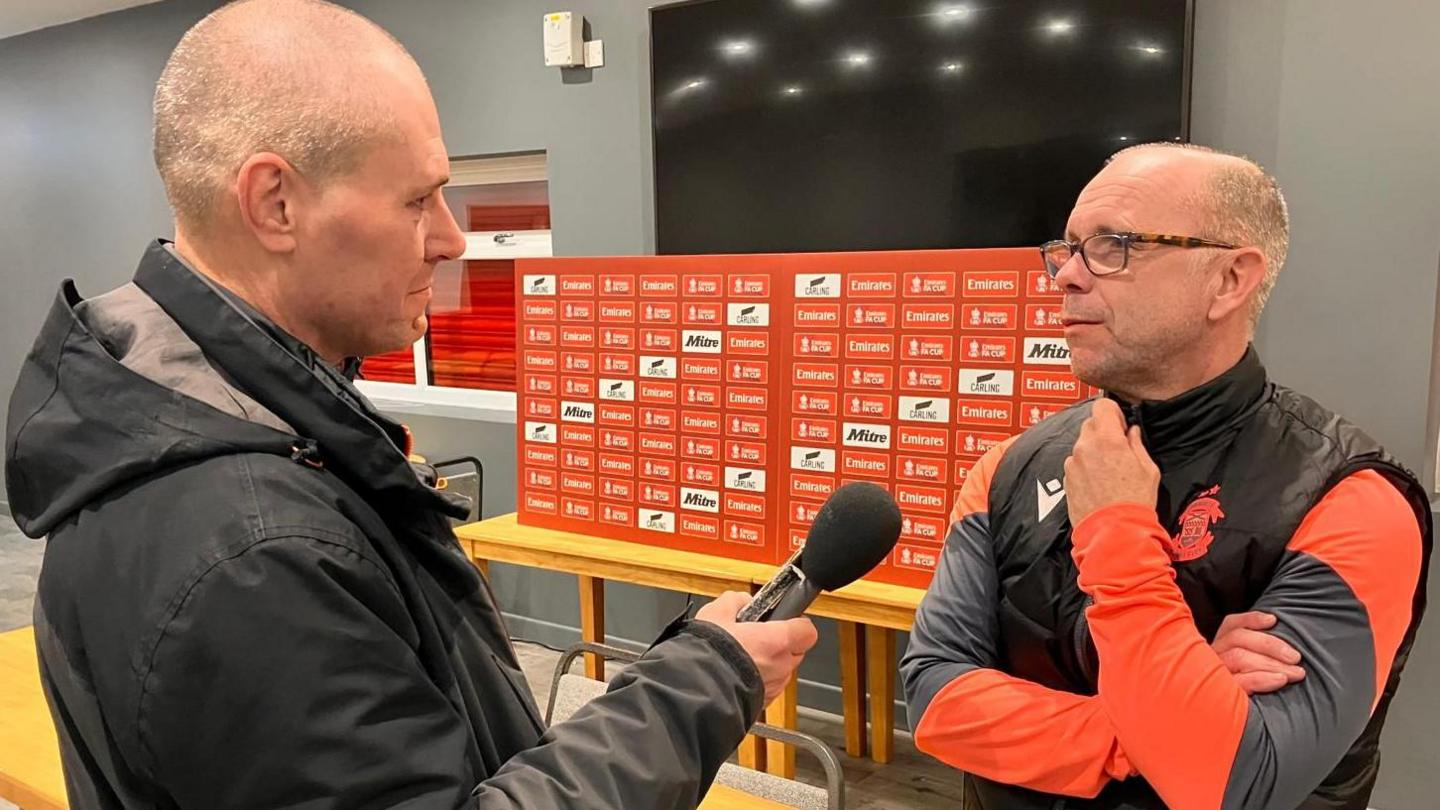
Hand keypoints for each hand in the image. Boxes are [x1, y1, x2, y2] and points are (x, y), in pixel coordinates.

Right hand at [695, 591, 817, 703]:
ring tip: (744, 658)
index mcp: (778, 641)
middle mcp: (782, 666)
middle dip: (782, 644)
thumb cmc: (710, 654)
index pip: (808, 630)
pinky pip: (769, 688)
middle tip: (759, 638)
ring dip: (770, 664)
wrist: (695, 692)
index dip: (796, 624)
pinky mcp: (763, 704)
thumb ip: (736, 601)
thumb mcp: (717, 612)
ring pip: (782, 672)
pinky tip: (738, 674)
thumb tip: (742, 601)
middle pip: (796, 651)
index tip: (782, 620)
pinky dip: (759, 681)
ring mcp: (774, 688)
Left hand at [1064, 398, 1160, 526]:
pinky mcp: (1066, 478)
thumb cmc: (1134, 502)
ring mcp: (1072, 463)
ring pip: (1082, 445)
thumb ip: (1137, 444)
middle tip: (1118, 448)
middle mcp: (1085, 447)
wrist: (1113, 531)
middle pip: (1090, 423)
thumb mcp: (1148, 469)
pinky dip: (1085, 466)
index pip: (1102, 406)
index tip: (1121, 424)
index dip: (1113, 412)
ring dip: (1093, 450)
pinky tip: (1099, 482)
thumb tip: (1132, 432)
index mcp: (1107, 439)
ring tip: (1109, 470)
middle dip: (1104, 431)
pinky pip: (1076, 463)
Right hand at [1213, 611, 1304, 694]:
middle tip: (1296, 657)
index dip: (1252, 620)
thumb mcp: (1250, 672)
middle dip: (1270, 644)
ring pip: (1238, 656)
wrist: (1228, 737)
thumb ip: (1258, 656)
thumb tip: (1281, 636)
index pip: (1231, 626)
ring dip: (1271, 662)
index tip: (1274, 620)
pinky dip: (1261, 678)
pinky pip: (1239, 682)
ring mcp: (1211, 678)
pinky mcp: (1216, 699)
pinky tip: (1280, 681)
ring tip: (1296, 673)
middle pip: (1237, 639)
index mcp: (1218, 650)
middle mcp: (1211, 660)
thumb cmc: (1246, 700)